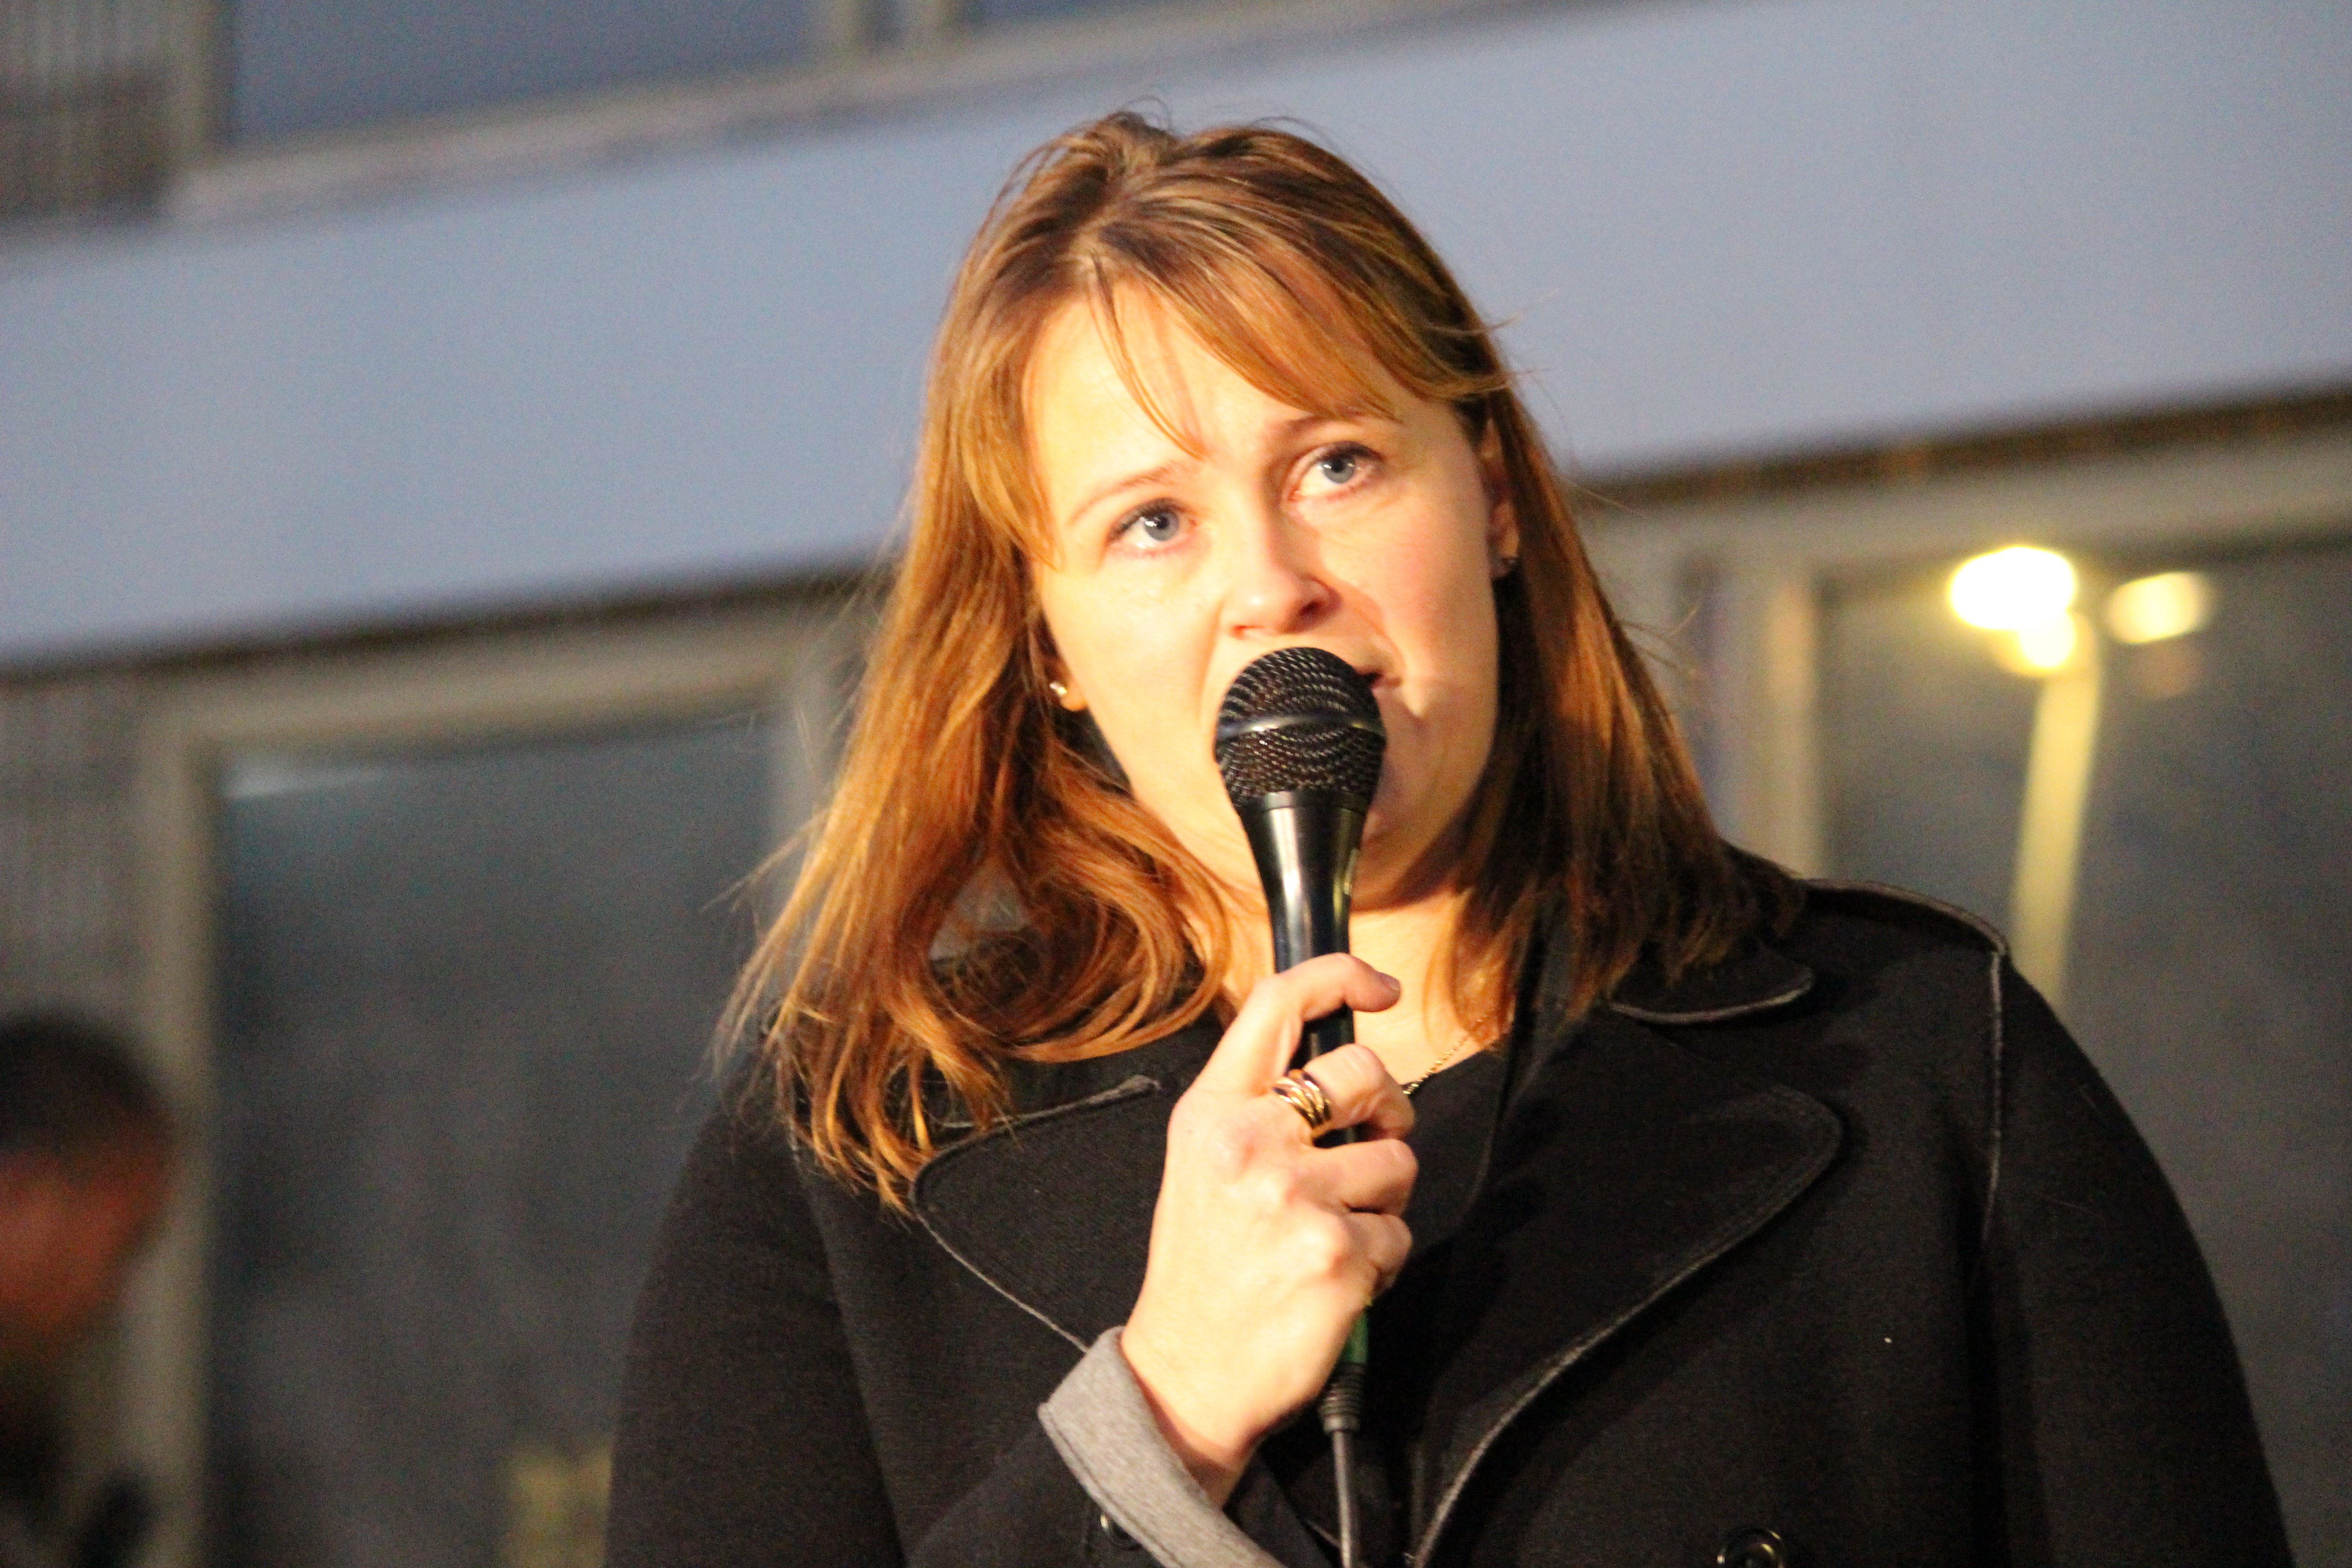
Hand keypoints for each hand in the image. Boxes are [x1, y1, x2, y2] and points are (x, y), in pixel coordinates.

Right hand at [1119, 954, 1416, 1502]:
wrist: (1187, 1372)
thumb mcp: (1201, 1164)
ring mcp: (1295, 1197)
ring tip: (1332, 1232)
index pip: (1278, 1006)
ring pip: (1396, 1160)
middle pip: (1364, 1074)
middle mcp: (1249, 1142)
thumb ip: (1256, 1106)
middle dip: (1386, 1109)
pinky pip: (1399, 1232)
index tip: (1376, 985)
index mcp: (1210, 1113)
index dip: (1339, 977)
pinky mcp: (1337, 1251)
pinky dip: (1380, 1258)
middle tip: (1370, 1145)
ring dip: (1382, 1200)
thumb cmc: (1202, 1272)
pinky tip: (1334, 1278)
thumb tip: (1337, 1069)